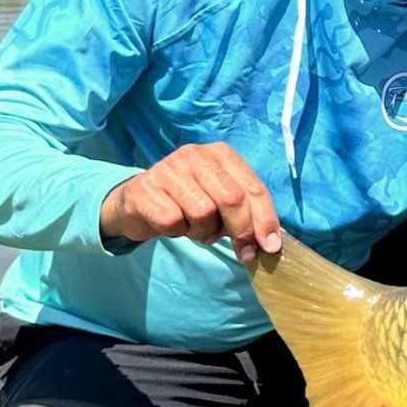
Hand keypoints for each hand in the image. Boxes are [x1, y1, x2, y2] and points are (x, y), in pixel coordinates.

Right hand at [99, 142, 281, 265]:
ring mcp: (167, 168)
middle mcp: (195, 155)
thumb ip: (246, 215)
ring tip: (194, 227)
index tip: (270, 247)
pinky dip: (176, 231)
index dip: (265, 220)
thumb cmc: (187, 203)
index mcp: (221, 154)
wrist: (136, 202)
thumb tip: (269, 244)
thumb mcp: (221, 203)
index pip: (252, 187)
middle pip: (232, 198)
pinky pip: (172, 221)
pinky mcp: (143, 188)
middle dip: (242, 231)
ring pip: (203, 212)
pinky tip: (172, 224)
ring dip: (203, 231)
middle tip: (243, 252)